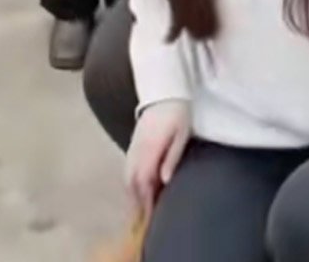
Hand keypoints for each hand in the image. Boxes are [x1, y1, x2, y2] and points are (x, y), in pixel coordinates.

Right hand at [124, 99, 189, 216]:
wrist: (164, 88)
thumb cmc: (178, 112)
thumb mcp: (181, 134)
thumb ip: (172, 157)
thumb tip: (164, 180)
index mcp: (149, 149)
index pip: (143, 181)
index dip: (146, 201)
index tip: (151, 217)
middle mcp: (136, 150)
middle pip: (131, 182)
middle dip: (137, 202)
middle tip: (144, 219)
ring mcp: (132, 146)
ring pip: (127, 176)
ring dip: (132, 194)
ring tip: (140, 208)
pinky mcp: (133, 142)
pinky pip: (127, 167)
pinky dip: (130, 182)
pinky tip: (137, 188)